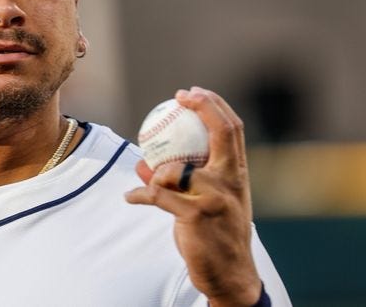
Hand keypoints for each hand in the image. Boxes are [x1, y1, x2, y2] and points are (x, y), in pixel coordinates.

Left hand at [125, 87, 261, 306]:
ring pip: (177, 168)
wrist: (231, 274)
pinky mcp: (195, 216)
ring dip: (156, 171)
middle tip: (179, 97)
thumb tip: (144, 163)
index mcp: (236, 174)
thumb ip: (180, 179)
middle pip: (223, 132)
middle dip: (203, 107)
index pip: (232, 129)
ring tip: (143, 176)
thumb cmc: (216, 233)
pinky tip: (129, 197)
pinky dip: (140, 194)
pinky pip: (157, 196)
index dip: (214, 105)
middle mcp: (230, 181)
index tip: (192, 92)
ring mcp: (215, 198)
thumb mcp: (206, 201)